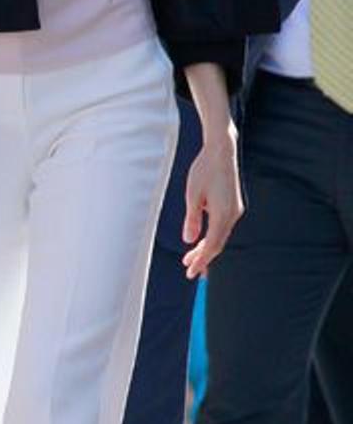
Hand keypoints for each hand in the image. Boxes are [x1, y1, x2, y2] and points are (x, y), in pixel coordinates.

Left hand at [182, 126, 241, 279]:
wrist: (221, 151)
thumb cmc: (204, 170)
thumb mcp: (192, 195)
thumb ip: (192, 219)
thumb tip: (189, 240)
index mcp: (223, 214)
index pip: (212, 245)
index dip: (201, 260)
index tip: (190, 272)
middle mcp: (233, 214)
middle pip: (218, 243)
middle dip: (203, 258)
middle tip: (189, 271)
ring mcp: (235, 210)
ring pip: (220, 236)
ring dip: (206, 248)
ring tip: (190, 259)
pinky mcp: (233, 205)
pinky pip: (223, 227)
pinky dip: (212, 236)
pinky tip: (201, 240)